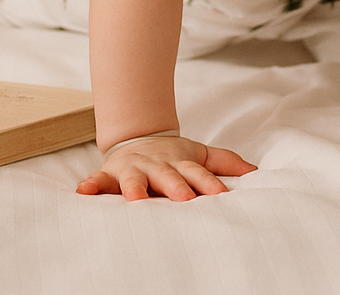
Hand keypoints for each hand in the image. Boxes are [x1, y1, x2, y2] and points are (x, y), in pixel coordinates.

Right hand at [76, 135, 256, 200]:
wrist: (137, 139)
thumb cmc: (173, 157)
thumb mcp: (199, 154)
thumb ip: (225, 163)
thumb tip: (256, 172)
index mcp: (180, 163)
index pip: (198, 173)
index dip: (209, 184)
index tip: (221, 195)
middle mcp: (157, 167)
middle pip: (168, 176)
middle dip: (176, 187)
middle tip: (185, 199)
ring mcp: (133, 170)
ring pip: (134, 180)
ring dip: (135, 188)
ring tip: (135, 199)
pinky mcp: (110, 174)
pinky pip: (98, 181)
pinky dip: (91, 185)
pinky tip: (82, 191)